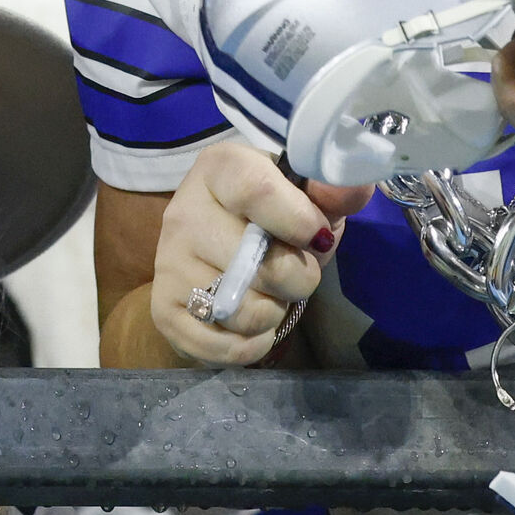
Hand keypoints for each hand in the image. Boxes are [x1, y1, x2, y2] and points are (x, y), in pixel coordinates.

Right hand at [146, 143, 362, 367]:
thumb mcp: (308, 198)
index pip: (256, 191)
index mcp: (219, 169)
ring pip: (245, 312)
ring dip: (274, 314)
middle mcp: (183, 211)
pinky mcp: (163, 308)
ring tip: (269, 295)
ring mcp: (168, 261)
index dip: (299, 222)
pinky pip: (225, 346)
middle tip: (293, 272)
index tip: (317, 238)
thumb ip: (333, 191)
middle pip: (260, 265)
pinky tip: (252, 324)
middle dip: (298, 279)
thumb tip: (352, 187)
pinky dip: (252, 345)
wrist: (218, 254)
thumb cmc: (275, 220)